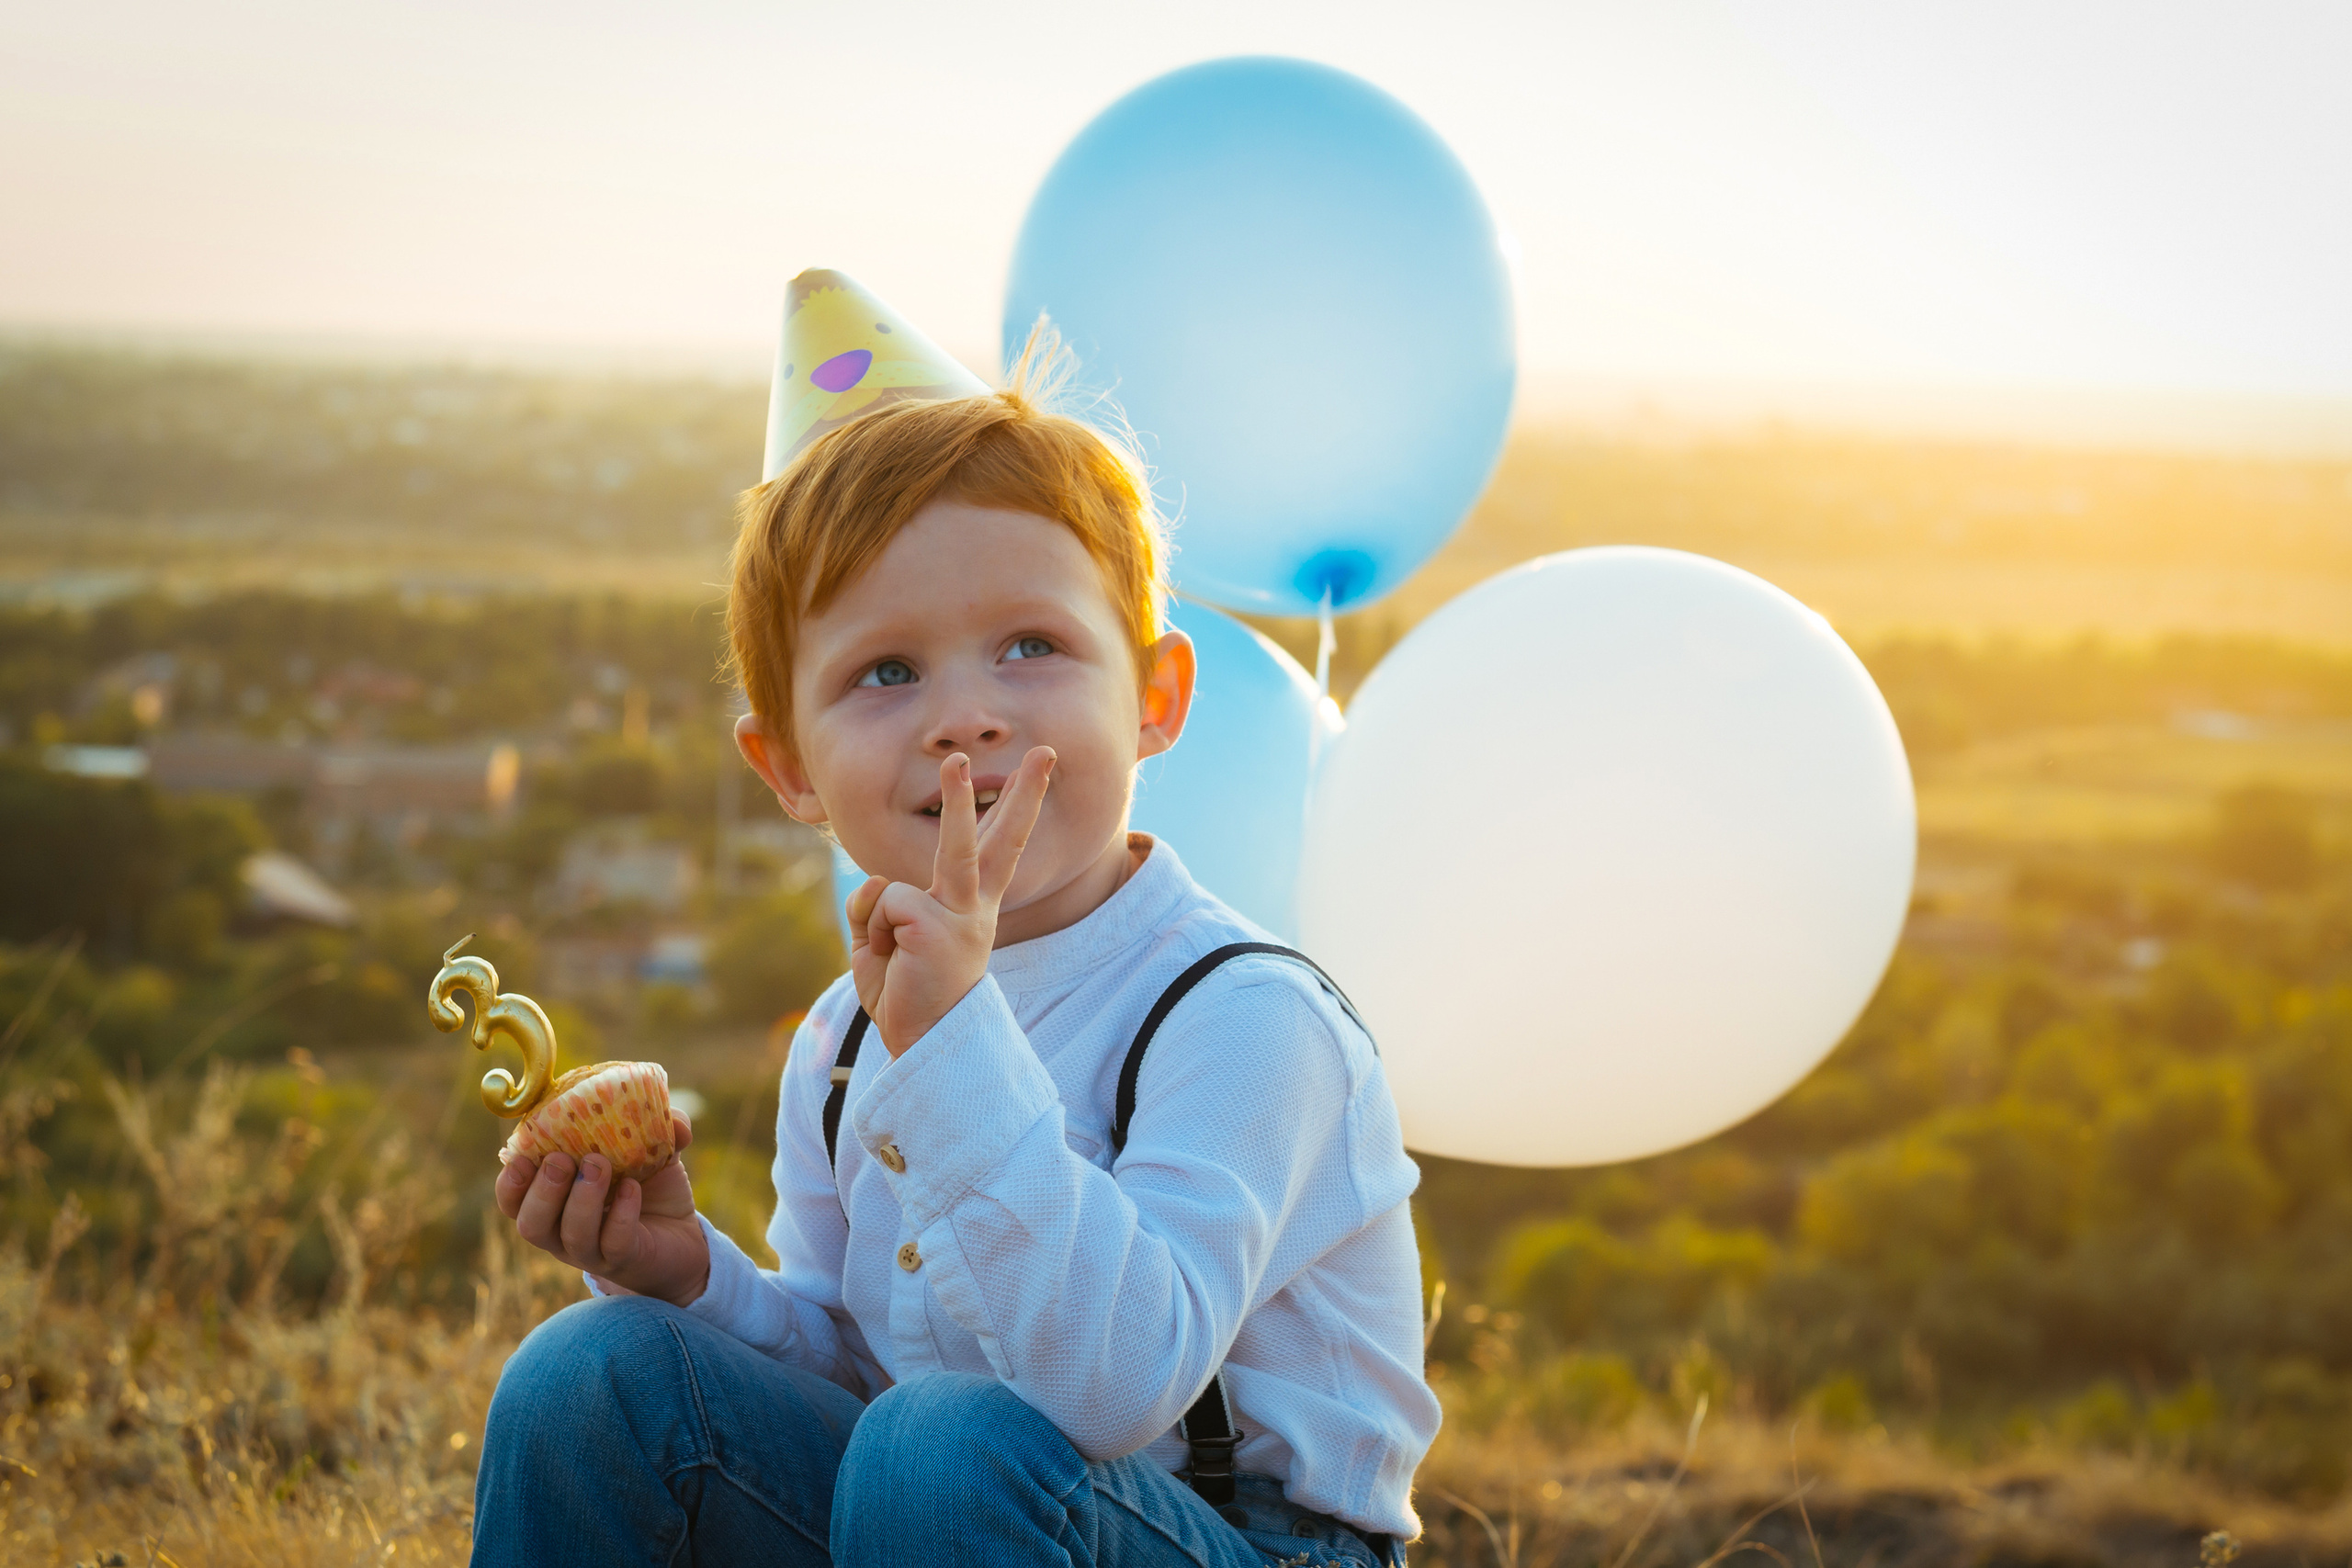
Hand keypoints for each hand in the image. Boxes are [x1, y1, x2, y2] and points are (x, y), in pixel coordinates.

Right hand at [494, 1108, 708, 1304]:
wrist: (684, 1234)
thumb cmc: (649, 1186)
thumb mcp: (647, 1148)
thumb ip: (651, 1123)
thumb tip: (663, 1110)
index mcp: (553, 1202)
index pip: (513, 1200)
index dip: (510, 1182)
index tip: (520, 1157)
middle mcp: (563, 1231)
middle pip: (531, 1224)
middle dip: (541, 1190)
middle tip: (561, 1159)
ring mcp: (592, 1250)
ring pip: (570, 1236)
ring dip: (581, 1199)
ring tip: (599, 1165)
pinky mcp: (623, 1260)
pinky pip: (613, 1242)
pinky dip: (621, 1213)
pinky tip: (631, 1188)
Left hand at [847, 747, 1053, 1055]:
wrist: (923, 1046)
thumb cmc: (905, 997)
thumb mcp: (884, 944)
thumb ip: (880, 906)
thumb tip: (878, 884)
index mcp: (968, 911)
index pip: (996, 852)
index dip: (1018, 809)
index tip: (1039, 769)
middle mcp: (974, 909)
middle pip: (1000, 840)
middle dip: (1023, 793)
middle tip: (1043, 752)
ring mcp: (960, 914)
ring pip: (955, 847)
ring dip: (957, 801)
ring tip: (957, 760)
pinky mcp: (935, 923)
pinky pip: (884, 901)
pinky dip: (873, 931)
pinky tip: (891, 958)